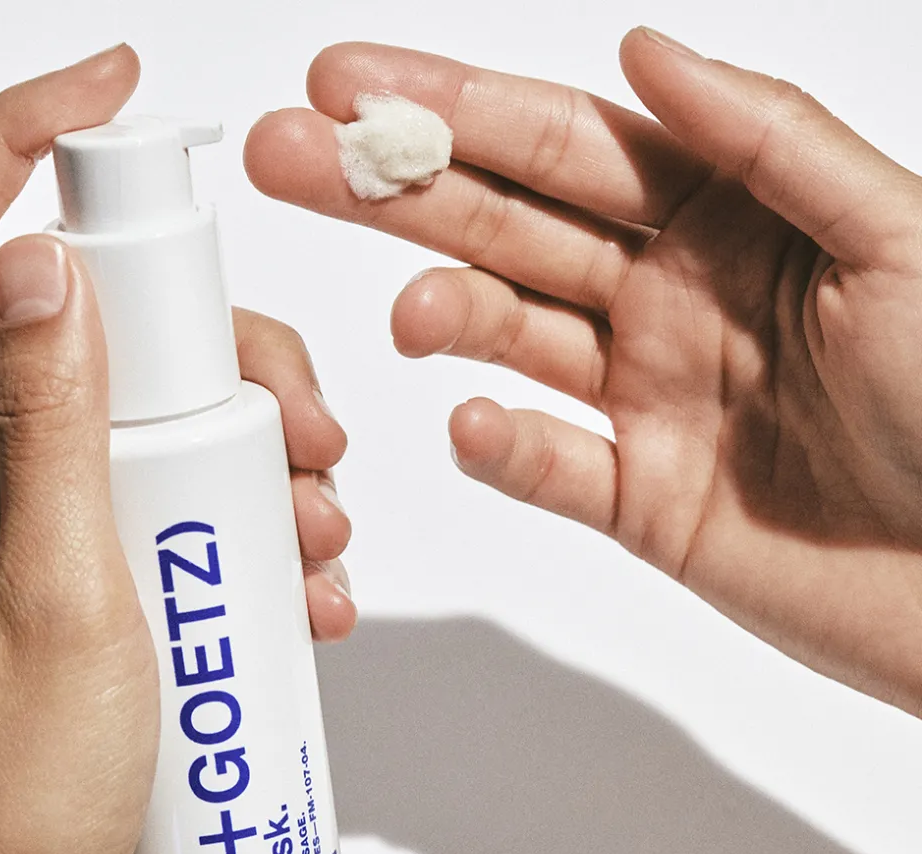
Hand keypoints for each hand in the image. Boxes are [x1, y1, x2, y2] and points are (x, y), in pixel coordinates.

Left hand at [0, 47, 352, 853]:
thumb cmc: (10, 810)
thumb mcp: (60, 607)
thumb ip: (43, 432)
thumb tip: (37, 269)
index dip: (17, 136)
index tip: (116, 87)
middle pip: (91, 334)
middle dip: (218, 351)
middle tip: (308, 426)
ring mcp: (35, 538)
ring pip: (147, 424)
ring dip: (252, 454)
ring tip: (320, 538)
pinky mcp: (82, 590)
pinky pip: (165, 511)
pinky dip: (243, 526)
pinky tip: (298, 584)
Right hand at [246, 32, 921, 714]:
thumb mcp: (894, 239)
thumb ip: (766, 142)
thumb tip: (644, 53)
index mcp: (723, 221)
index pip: (563, 146)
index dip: (454, 111)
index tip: (353, 84)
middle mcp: (665, 300)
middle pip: (505, 227)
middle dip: (394, 190)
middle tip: (293, 157)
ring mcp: (644, 401)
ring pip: (511, 338)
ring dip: (445, 316)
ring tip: (409, 317)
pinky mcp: (638, 499)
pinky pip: (548, 466)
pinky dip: (503, 448)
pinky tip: (470, 424)